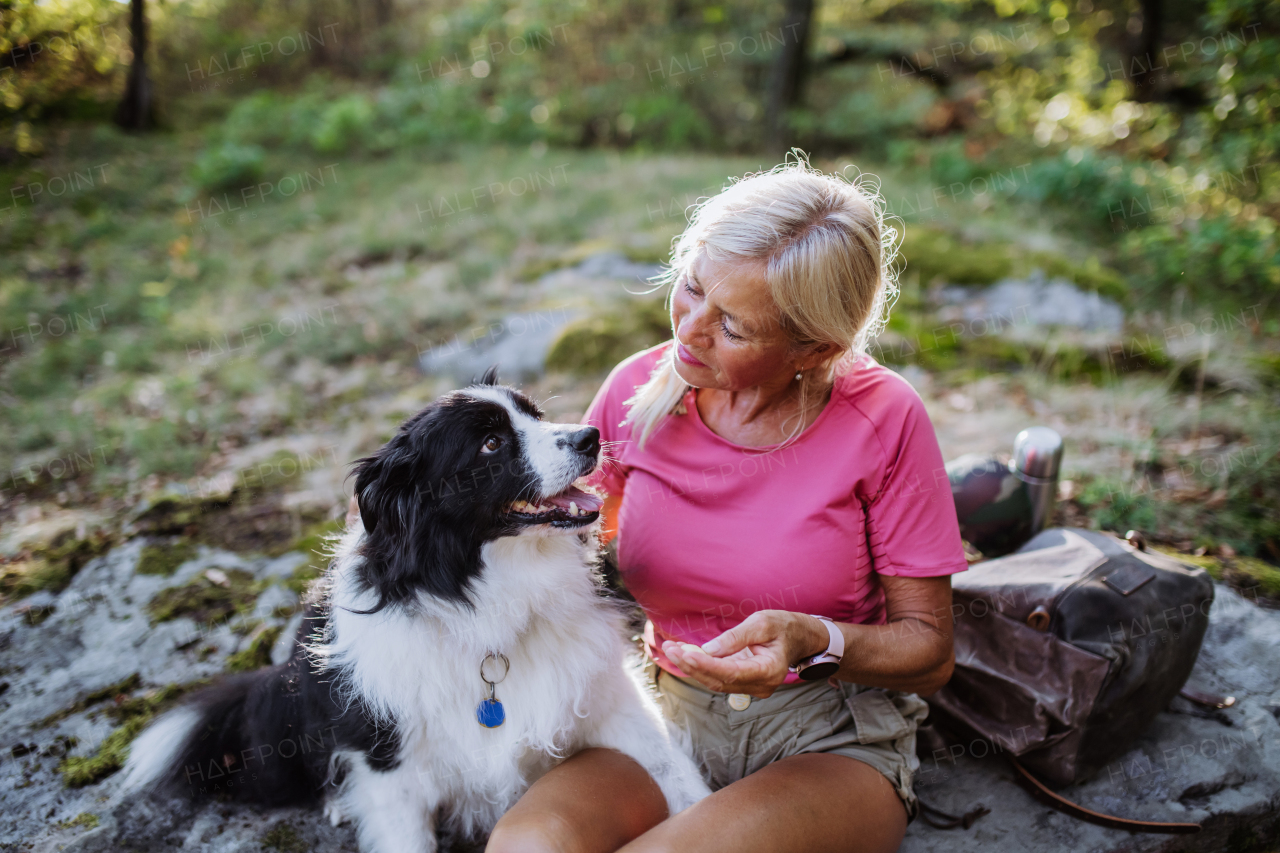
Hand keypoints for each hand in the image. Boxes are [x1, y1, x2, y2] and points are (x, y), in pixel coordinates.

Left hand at [661, 610, 830, 698]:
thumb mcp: (762, 623)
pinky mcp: (743, 682)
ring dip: (692, 667)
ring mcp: (752, 687)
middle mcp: (760, 685)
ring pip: (715, 681)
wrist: (800, 637)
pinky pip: (718, 677)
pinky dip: (700, 666)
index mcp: (769, 671)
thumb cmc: (784, 626)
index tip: (686, 654)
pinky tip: (684, 653)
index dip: (706, 665)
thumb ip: (736, 637)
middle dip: (691, 666)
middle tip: (669, 649)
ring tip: (671, 649)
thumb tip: (708, 650)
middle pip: (719, 680)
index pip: (731, 673)